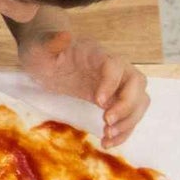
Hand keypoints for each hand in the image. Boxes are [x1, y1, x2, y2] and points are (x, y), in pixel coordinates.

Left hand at [19, 30, 149, 148]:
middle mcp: (113, 68)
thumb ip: (51, 43)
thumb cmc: (42, 49)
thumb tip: (63, 36)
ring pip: (138, 101)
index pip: (115, 66)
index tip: (98, 102)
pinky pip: (127, 115)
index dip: (111, 83)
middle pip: (136, 84)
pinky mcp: (111, 99)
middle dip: (126, 106)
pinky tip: (108, 142)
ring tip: (108, 137)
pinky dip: (123, 130)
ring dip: (129, 121)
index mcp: (97, 54)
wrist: (46, 55)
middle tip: (107, 123)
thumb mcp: (40, 47)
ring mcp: (115, 84)